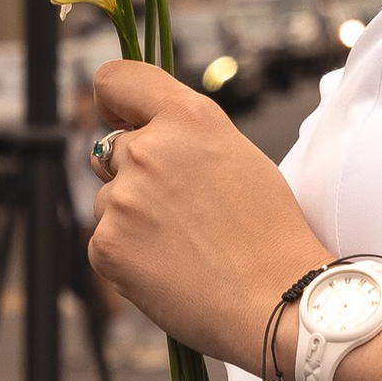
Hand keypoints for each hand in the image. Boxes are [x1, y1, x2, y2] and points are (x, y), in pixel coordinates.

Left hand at [89, 61, 328, 369]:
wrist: (278, 300)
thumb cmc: (268, 231)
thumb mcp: (237, 155)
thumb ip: (185, 137)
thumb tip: (142, 137)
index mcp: (189, 117)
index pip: (116, 80)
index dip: (113, 101)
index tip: (121, 118)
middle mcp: (149, 148)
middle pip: (109, 148)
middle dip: (131, 172)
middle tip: (176, 207)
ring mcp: (123, 198)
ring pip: (107, 200)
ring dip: (131, 217)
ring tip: (183, 245)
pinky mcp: (107, 245)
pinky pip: (104, 240)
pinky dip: (128, 255)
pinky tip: (169, 268)